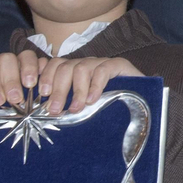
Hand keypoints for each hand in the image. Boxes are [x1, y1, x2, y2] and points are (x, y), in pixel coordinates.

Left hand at [0, 53, 141, 115]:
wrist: (142, 112)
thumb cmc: (107, 116)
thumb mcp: (80, 113)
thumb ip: (65, 110)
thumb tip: (42, 119)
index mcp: (73, 74)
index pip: (53, 66)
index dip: (45, 78)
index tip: (41, 96)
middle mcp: (85, 66)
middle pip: (64, 67)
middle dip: (57, 89)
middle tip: (54, 110)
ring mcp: (102, 64)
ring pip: (81, 67)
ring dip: (76, 90)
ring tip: (77, 108)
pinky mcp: (119, 66)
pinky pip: (103, 69)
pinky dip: (96, 84)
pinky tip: (94, 100)